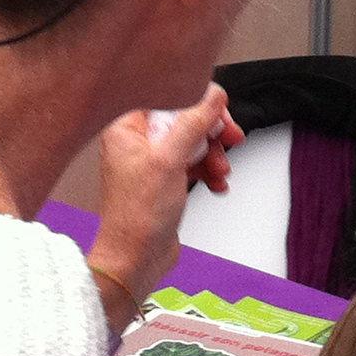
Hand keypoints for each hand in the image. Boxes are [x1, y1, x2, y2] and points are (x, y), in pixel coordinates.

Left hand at [88, 85, 236, 321]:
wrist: (135, 260)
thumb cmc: (138, 216)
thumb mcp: (170, 160)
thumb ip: (193, 122)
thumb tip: (213, 95)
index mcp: (126, 127)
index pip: (169, 97)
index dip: (198, 104)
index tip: (219, 116)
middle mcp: (136, 141)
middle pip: (184, 118)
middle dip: (210, 133)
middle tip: (230, 140)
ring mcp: (150, 162)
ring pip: (192, 142)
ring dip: (212, 155)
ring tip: (220, 173)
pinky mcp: (163, 180)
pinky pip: (192, 163)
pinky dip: (207, 171)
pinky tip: (216, 184)